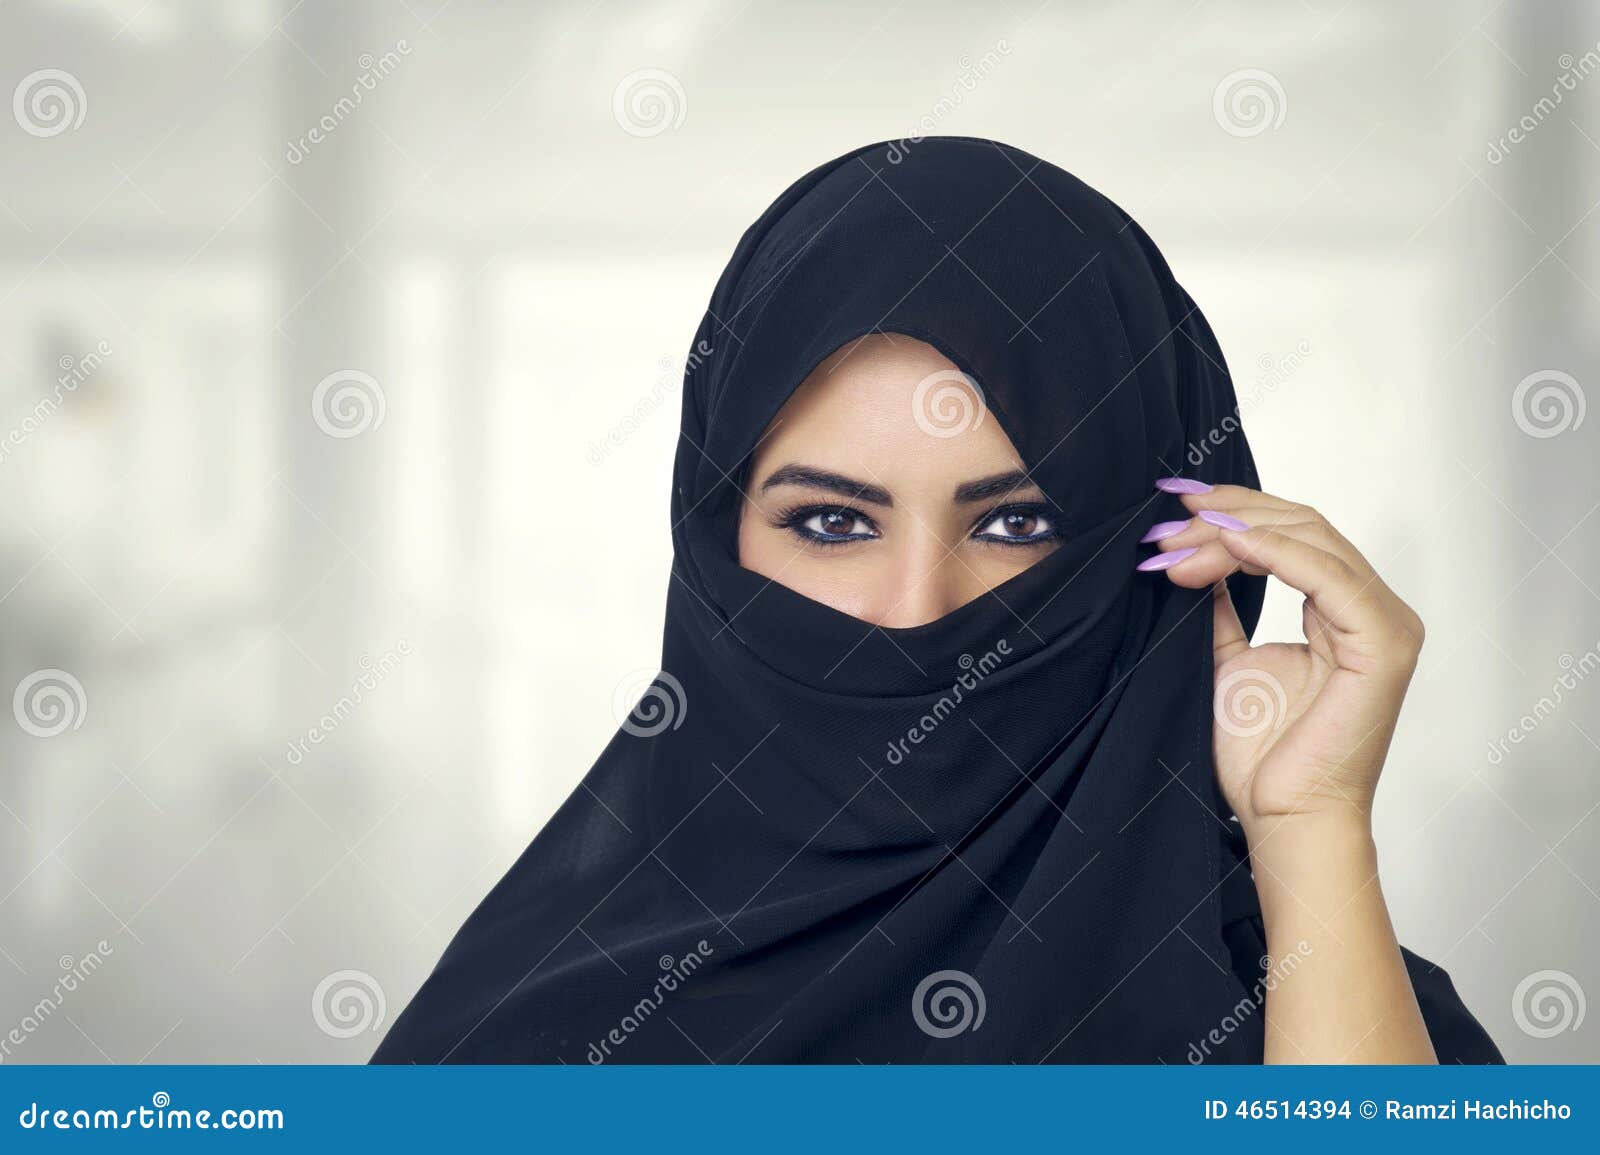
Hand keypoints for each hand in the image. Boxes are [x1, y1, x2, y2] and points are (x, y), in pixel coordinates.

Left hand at [1135, 481, 1424, 842]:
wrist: (1283, 817)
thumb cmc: (1264, 755)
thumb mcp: (1227, 658)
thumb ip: (1221, 605)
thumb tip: (1194, 553)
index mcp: (1346, 610)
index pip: (1293, 533)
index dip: (1232, 511)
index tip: (1170, 508)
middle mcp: (1374, 609)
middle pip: (1302, 526)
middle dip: (1225, 516)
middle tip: (1165, 522)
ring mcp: (1386, 624)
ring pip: (1311, 540)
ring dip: (1235, 532)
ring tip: (1177, 541)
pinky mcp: (1384, 645)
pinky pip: (1328, 576)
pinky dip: (1274, 552)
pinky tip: (1224, 544)